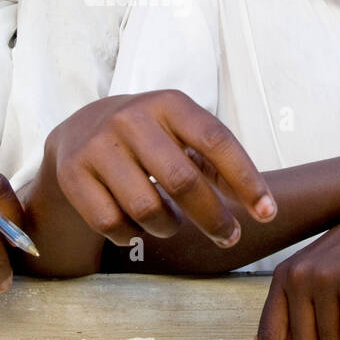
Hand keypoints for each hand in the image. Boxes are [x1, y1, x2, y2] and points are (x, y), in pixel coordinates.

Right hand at [42, 91, 275, 248]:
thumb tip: (259, 206)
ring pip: (148, 209)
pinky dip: (132, 236)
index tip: (266, 212)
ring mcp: (98, 145)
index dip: (246, 180)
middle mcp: (131, 118)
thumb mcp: (180, 131)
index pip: (216, 141)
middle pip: (182, 181)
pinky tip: (137, 228)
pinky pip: (113, 224)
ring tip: (172, 223)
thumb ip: (217, 162)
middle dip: (214, 218)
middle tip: (229, 237)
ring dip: (170, 227)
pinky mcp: (73, 174)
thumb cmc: (147, 137)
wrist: (77, 131)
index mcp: (168, 103)